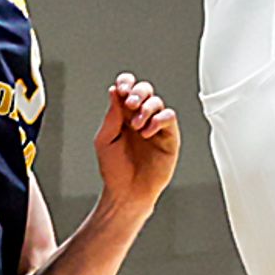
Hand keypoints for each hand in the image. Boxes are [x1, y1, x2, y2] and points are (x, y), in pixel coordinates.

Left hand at [93, 74, 179, 214]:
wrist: (127, 192)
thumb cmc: (115, 169)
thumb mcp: (105, 139)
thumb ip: (112, 115)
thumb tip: (115, 90)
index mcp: (123, 115)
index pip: (127, 89)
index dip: (126, 83)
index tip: (121, 89)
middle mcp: (140, 117)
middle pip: (145, 90)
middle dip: (138, 92)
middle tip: (130, 104)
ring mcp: (155, 126)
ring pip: (157, 101)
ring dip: (146, 108)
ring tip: (136, 126)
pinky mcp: (168, 136)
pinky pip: (168, 117)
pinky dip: (158, 119)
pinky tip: (147, 132)